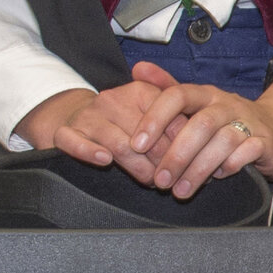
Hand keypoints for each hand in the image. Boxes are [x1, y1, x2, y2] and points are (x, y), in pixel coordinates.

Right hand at [15, 71, 186, 169]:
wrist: (74, 114)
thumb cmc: (122, 120)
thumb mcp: (150, 114)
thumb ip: (177, 125)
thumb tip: (206, 149)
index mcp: (139, 92)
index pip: (168, 119)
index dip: (181, 147)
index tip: (190, 166)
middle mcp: (113, 100)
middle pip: (145, 136)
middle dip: (162, 162)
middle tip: (172, 180)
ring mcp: (89, 116)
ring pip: (118, 144)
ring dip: (138, 167)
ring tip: (150, 180)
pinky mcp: (66, 132)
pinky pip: (76, 142)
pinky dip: (91, 152)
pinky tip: (105, 161)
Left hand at [134, 69, 272, 192]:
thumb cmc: (231, 121)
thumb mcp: (200, 103)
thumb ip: (168, 89)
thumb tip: (138, 68)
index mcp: (206, 95)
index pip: (178, 95)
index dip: (155, 118)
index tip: (137, 144)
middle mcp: (227, 105)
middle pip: (200, 124)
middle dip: (177, 154)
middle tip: (160, 180)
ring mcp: (249, 122)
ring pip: (222, 141)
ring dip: (198, 169)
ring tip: (181, 190)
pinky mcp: (266, 142)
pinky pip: (247, 152)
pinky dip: (230, 166)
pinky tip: (217, 178)